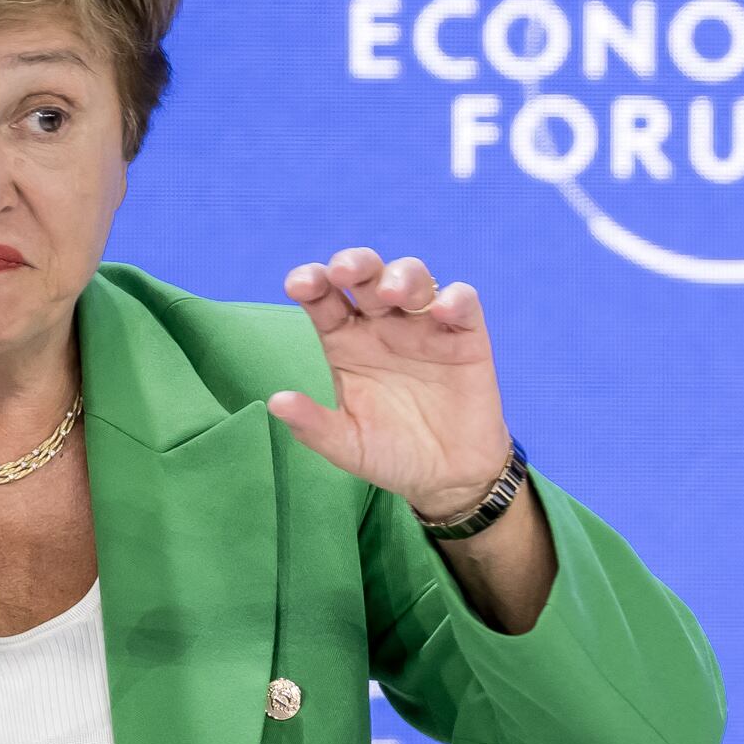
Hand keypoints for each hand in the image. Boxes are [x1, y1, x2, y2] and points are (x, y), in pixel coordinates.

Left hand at [270, 247, 510, 517]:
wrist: (448, 479)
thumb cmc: (392, 455)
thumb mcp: (347, 445)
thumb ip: (313, 426)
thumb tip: (277, 402)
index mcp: (346, 340)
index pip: (324, 297)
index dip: (310, 281)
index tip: (299, 286)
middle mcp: (383, 325)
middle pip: (366, 275)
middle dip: (355, 263)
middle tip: (343, 272)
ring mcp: (424, 327)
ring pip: (413, 278)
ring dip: (402, 276)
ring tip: (392, 294)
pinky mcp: (466, 338)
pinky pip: (463, 304)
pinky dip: (455, 300)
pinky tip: (441, 313)